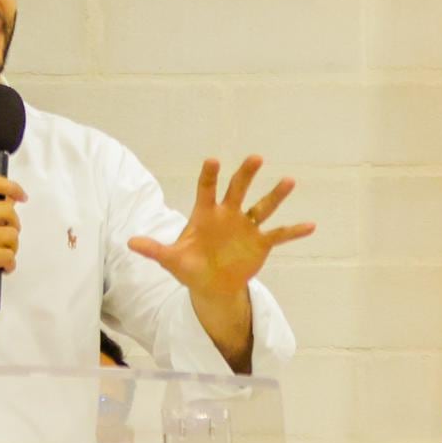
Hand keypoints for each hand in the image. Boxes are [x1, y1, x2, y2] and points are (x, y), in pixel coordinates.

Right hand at [0, 174, 23, 300]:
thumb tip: (9, 201)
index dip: (11, 187)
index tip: (22, 197)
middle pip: (7, 210)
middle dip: (14, 225)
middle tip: (7, 237)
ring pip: (11, 234)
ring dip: (12, 247)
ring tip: (2, 254)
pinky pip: (8, 255)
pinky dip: (9, 263)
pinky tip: (2, 267)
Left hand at [127, 155, 312, 303]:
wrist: (211, 285)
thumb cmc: (189, 267)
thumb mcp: (171, 260)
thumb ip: (155, 250)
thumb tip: (131, 242)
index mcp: (205, 214)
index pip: (207, 189)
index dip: (209, 176)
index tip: (213, 160)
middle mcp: (228, 215)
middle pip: (238, 190)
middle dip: (246, 174)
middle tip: (256, 158)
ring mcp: (246, 227)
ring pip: (263, 207)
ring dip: (276, 195)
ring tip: (289, 181)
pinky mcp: (261, 243)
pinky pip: (279, 235)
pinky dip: (294, 231)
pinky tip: (311, 225)